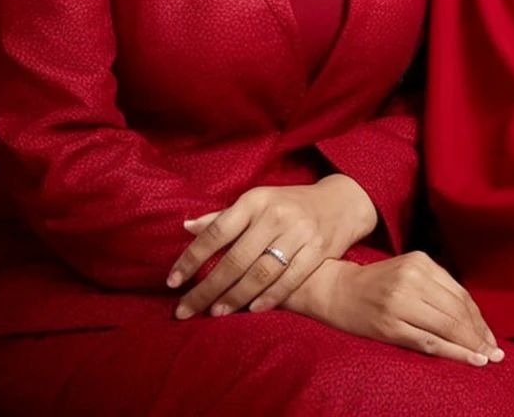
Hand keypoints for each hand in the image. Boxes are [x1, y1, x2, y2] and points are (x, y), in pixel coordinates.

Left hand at [167, 174, 378, 317]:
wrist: (342, 201)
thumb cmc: (289, 204)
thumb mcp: (258, 202)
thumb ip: (223, 218)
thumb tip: (186, 227)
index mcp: (256, 200)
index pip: (216, 232)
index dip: (191, 258)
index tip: (172, 282)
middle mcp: (276, 214)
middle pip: (234, 259)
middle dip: (206, 289)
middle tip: (185, 310)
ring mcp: (299, 232)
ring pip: (259, 273)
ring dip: (234, 297)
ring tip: (216, 313)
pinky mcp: (317, 249)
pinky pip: (288, 280)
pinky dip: (268, 298)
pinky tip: (251, 310)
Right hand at [289, 253, 502, 364]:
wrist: (335, 290)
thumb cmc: (375, 284)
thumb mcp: (408, 273)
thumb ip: (436, 288)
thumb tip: (472, 318)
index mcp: (421, 262)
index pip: (460, 294)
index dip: (479, 319)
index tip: (491, 337)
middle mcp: (413, 278)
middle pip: (457, 310)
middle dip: (479, 334)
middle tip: (495, 352)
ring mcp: (401, 302)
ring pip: (447, 326)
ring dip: (470, 345)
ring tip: (486, 359)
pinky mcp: (389, 325)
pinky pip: (428, 342)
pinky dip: (452, 352)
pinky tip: (468, 359)